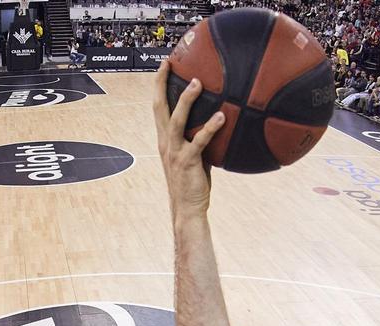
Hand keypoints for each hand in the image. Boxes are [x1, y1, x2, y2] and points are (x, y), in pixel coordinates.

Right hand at [153, 61, 226, 219]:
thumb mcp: (194, 157)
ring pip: (177, 120)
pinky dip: (210, 127)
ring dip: (186, 100)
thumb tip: (219, 123)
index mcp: (164, 140)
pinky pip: (200, 141)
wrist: (187, 209)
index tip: (164, 66)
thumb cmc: (193, 184)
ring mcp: (174, 152)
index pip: (158, 108)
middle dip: (162, 83)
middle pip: (159, 108)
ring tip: (197, 83)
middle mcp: (165, 143)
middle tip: (170, 63)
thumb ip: (200, 140)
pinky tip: (222, 116)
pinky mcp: (187, 162)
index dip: (158, 86)